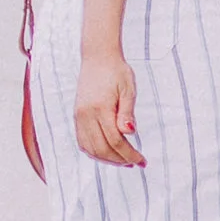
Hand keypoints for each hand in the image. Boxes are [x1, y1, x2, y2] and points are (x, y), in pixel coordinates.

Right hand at [76, 48, 143, 166]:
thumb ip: (127, 112)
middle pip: (102, 149)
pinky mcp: (77, 116)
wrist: (97, 58)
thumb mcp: (128, 89)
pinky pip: (83, 142)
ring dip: (107, 159)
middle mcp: (86, 115)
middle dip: (120, 160)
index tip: (142, 161)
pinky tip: (108, 153)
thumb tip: (130, 133)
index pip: (115, 141)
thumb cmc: (117, 71)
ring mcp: (79, 116)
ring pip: (90, 149)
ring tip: (124, 161)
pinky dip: (95, 152)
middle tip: (136, 162)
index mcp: (100, 108)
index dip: (130, 154)